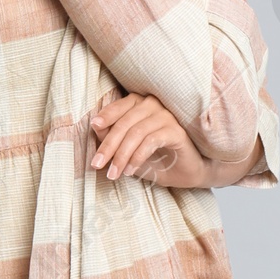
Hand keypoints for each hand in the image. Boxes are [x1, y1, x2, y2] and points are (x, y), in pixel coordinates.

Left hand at [90, 91, 208, 187]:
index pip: (119, 107)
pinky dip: (137, 156)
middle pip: (125, 122)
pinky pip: (151, 141)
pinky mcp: (177, 131)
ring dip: (121, 155)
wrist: (185, 173)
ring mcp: (167, 116)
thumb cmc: (156, 159)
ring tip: (114, 173)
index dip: (106, 116)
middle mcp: (154, 105)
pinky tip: (131, 170)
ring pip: (136, 132)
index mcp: (140, 104)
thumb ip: (113, 138)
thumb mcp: (128, 150)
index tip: (94, 127)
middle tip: (97, 164)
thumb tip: (95, 127)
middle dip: (108, 145)